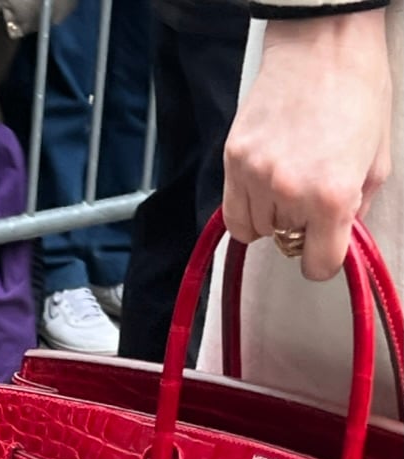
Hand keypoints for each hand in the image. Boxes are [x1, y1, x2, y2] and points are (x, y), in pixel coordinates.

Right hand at [223, 12, 391, 280]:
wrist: (322, 44)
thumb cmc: (357, 91)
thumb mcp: (376, 162)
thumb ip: (354, 209)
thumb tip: (336, 238)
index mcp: (331, 196)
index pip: (318, 265)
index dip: (323, 261)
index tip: (322, 252)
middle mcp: (289, 192)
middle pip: (286, 244)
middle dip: (300, 229)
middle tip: (311, 200)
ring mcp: (255, 176)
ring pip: (256, 231)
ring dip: (271, 217)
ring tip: (287, 185)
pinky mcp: (233, 160)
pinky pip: (232, 212)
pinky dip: (247, 209)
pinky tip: (262, 190)